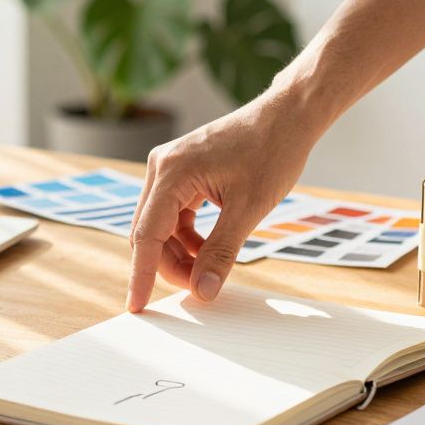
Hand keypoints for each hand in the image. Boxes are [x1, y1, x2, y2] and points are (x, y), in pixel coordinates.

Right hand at [125, 93, 315, 311]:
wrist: (287, 117)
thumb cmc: (272, 152)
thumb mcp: (249, 209)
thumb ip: (221, 252)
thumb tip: (204, 291)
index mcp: (172, 172)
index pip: (146, 235)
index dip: (141, 275)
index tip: (138, 306)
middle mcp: (162, 167)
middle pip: (148, 233)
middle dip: (169, 266)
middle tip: (201, 287)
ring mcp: (169, 167)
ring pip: (160, 226)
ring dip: (179, 253)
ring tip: (210, 268)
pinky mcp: (181, 171)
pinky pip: (173, 214)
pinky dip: (187, 237)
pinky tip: (209, 247)